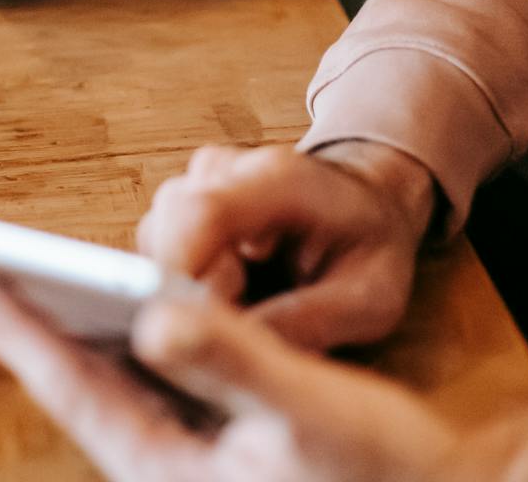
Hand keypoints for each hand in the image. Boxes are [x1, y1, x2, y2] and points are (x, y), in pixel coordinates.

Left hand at [0, 264, 527, 481]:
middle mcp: (169, 466)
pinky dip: (128, 339)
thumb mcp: (310, 408)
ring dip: (71, 329)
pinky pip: (151, 384)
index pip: (73, 387)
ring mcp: (192, 459)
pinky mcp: (218, 446)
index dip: (13, 327)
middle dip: (26, 325)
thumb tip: (151, 312)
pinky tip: (118, 305)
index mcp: (171, 467)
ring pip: (111, 383)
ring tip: (21, 277)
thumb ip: (230, 359)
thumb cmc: (391, 469)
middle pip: (79, 384)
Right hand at [137, 143, 437, 349]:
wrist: (365, 199)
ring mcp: (195, 181)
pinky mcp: (180, 203)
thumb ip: (306, 322)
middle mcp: (224, 169)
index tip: (190, 326)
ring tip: (247, 298)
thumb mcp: (368, 298)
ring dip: (188, 288)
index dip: (180, 272)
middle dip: (190, 293)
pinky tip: (230, 291)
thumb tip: (239, 358)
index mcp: (278, 179)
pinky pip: (158, 250)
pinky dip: (184, 281)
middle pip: (165, 231)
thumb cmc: (371, 246)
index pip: (202, 215)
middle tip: (245, 316)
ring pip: (156, 244)